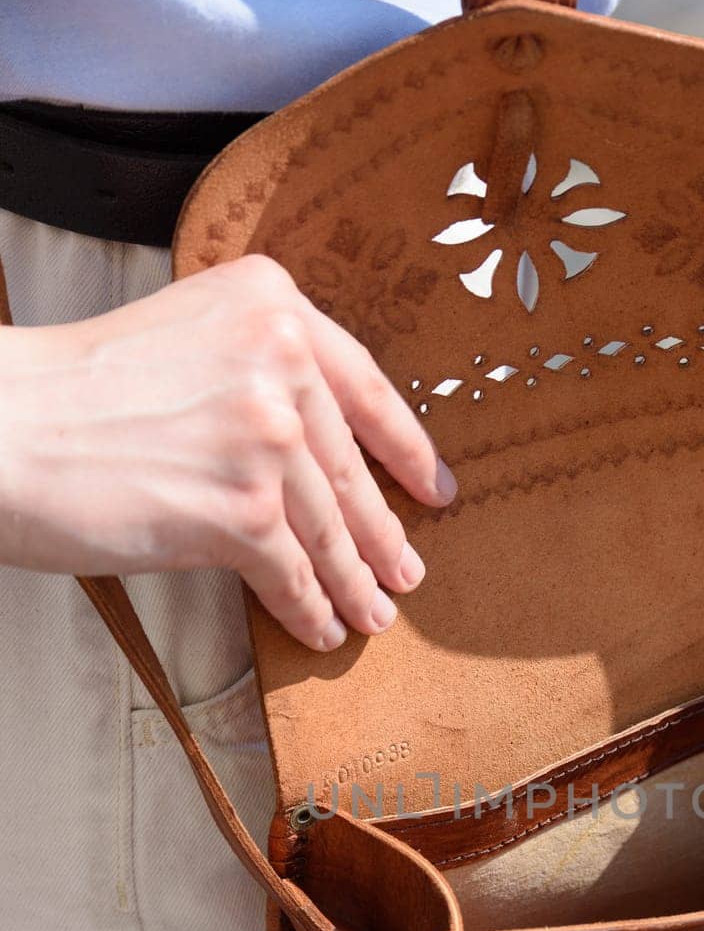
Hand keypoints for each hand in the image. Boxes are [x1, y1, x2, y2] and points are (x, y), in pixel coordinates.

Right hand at [0, 253, 455, 649]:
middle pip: (347, 469)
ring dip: (353, 583)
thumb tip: (313, 445)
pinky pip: (292, 574)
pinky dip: (309, 608)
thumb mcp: (186, 337)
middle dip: (381, 534)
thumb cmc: (75, 393)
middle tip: (406, 570)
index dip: (406, 448)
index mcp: (271, 304)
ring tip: (373, 612)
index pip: (364, 386)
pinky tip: (320, 627)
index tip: (434, 486)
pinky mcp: (243, 511)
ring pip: (329, 530)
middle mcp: (278, 361)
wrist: (3, 429)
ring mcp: (266, 438)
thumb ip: (255, 368)